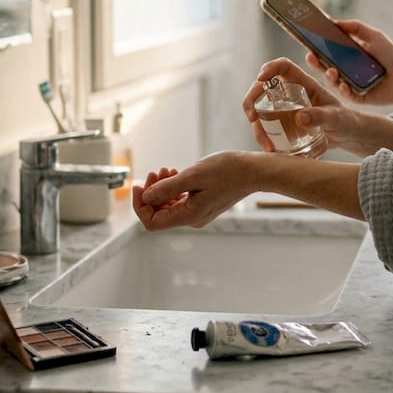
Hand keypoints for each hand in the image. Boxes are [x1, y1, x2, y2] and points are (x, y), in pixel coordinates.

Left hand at [131, 151, 258, 230]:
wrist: (254, 171)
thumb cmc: (228, 171)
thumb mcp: (193, 176)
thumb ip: (167, 188)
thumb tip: (145, 197)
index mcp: (189, 215)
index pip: (152, 222)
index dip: (140, 205)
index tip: (139, 185)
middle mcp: (192, 218)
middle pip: (158, 213)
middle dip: (152, 192)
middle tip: (158, 171)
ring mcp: (198, 212)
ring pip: (168, 205)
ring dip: (162, 188)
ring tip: (168, 169)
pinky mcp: (203, 204)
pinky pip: (180, 200)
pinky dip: (173, 187)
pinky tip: (176, 173)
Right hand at [242, 58, 392, 155]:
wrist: (349, 138)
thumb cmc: (347, 122)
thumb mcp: (337, 118)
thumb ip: (322, 116)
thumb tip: (300, 117)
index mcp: (305, 85)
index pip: (283, 67)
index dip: (269, 68)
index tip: (261, 78)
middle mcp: (292, 95)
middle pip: (262, 89)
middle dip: (251, 100)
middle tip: (252, 118)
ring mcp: (286, 110)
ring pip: (261, 111)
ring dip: (257, 126)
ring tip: (267, 145)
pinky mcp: (285, 126)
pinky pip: (267, 128)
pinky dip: (264, 138)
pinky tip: (271, 150)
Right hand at [305, 19, 392, 109]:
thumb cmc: (391, 56)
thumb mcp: (374, 36)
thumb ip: (356, 27)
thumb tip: (334, 21)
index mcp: (347, 56)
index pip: (327, 51)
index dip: (316, 47)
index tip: (307, 41)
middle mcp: (345, 71)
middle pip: (324, 67)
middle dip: (315, 63)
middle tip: (310, 57)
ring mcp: (349, 85)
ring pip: (333, 82)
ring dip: (329, 77)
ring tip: (331, 71)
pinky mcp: (357, 98)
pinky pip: (346, 95)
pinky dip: (343, 89)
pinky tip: (344, 85)